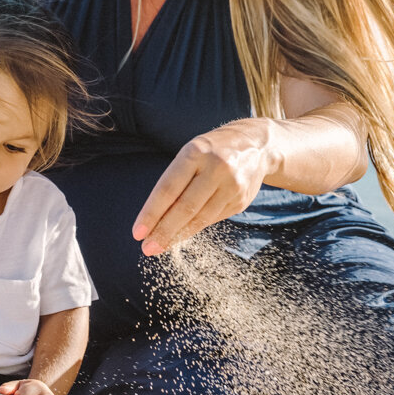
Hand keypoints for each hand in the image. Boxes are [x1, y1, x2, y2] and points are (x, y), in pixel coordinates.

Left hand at [131, 119, 275, 256]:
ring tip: (160, 246)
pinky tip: (181, 235)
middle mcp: (216, 168)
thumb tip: (154, 220)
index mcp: (196, 153)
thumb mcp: (190, 155)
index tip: (138, 232)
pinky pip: (212, 219)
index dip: (151, 213)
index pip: (168, 188)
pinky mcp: (241, 200)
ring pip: (200, 218)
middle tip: (147, 248)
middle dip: (164, 231)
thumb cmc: (211, 152)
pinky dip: (194, 228)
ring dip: (178, 235)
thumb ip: (175, 182)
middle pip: (185, 207)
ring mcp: (232, 186)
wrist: (255, 146)